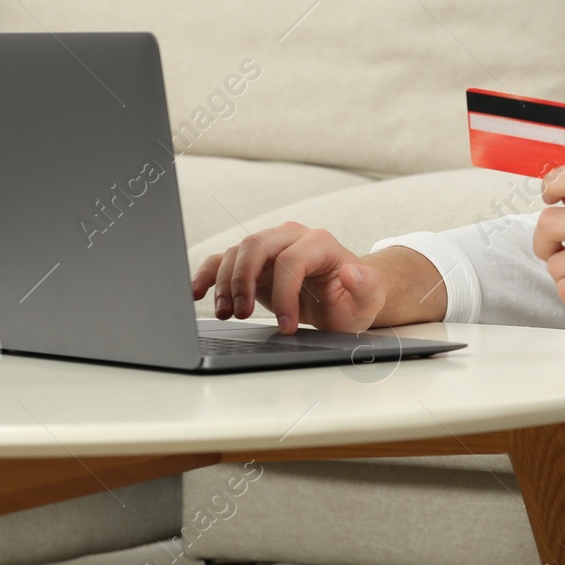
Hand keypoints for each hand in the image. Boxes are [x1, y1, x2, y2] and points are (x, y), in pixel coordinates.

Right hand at [191, 222, 386, 333]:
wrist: (343, 297)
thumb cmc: (354, 299)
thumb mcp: (368, 299)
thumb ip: (366, 287)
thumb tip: (352, 272)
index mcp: (319, 243)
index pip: (292, 261)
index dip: (285, 294)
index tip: (286, 327)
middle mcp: (291, 237)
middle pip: (256, 246)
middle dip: (243, 280)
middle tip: (240, 314)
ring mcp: (270, 246)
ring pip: (237, 253)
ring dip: (226, 283)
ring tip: (227, 314)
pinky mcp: (254, 261)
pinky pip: (224, 260)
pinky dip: (208, 274)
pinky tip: (196, 292)